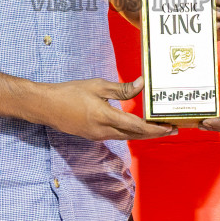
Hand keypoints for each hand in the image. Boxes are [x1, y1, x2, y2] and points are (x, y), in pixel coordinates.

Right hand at [35, 77, 175, 140]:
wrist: (46, 107)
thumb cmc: (70, 92)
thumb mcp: (97, 86)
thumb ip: (121, 88)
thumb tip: (142, 84)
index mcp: (105, 117)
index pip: (136, 126)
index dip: (155, 128)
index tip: (169, 127)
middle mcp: (103, 131)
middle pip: (135, 135)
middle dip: (154, 133)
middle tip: (172, 129)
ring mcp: (98, 136)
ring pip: (126, 136)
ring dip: (143, 133)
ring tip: (158, 128)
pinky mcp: (93, 136)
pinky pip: (117, 135)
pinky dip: (130, 132)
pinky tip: (136, 126)